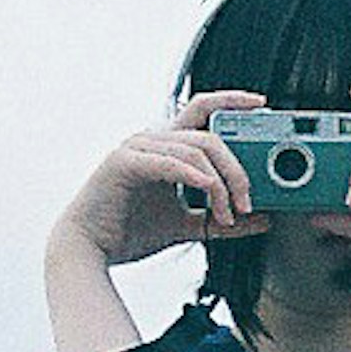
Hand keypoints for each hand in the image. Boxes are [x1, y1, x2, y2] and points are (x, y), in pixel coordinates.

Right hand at [53, 88, 277, 266]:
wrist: (88, 250)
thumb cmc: (129, 233)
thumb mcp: (187, 226)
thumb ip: (221, 221)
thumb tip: (262, 220)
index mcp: (165, 148)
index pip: (202, 110)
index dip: (231, 101)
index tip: (260, 104)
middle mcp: (152, 141)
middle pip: (209, 136)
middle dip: (237, 168)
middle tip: (248, 201)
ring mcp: (137, 148)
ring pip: (196, 150)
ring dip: (221, 183)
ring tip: (228, 214)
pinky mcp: (125, 163)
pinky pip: (170, 162)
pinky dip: (195, 176)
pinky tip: (209, 191)